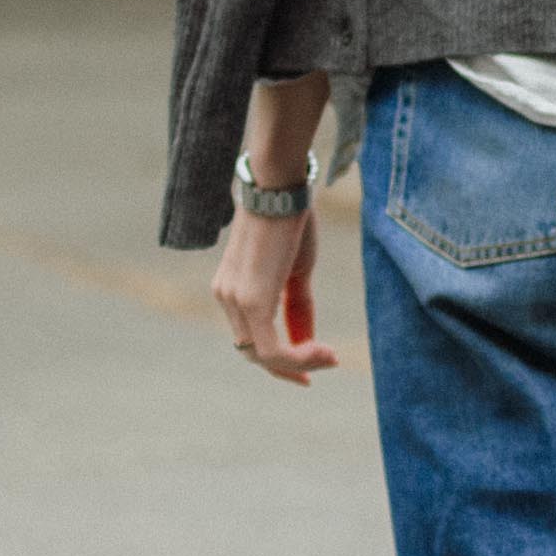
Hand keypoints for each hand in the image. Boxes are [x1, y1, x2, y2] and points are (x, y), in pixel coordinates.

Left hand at [211, 201, 339, 385]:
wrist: (280, 189)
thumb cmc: (290, 219)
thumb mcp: (296, 269)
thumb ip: (296, 304)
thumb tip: (306, 338)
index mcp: (230, 288)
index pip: (251, 335)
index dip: (283, 354)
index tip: (317, 354)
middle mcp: (225, 297)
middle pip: (253, 352)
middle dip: (291, 366)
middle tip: (327, 361)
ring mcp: (234, 301)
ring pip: (262, 356)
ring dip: (300, 363)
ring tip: (330, 357)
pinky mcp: (251, 303)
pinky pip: (271, 350)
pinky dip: (298, 359)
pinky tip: (323, 351)